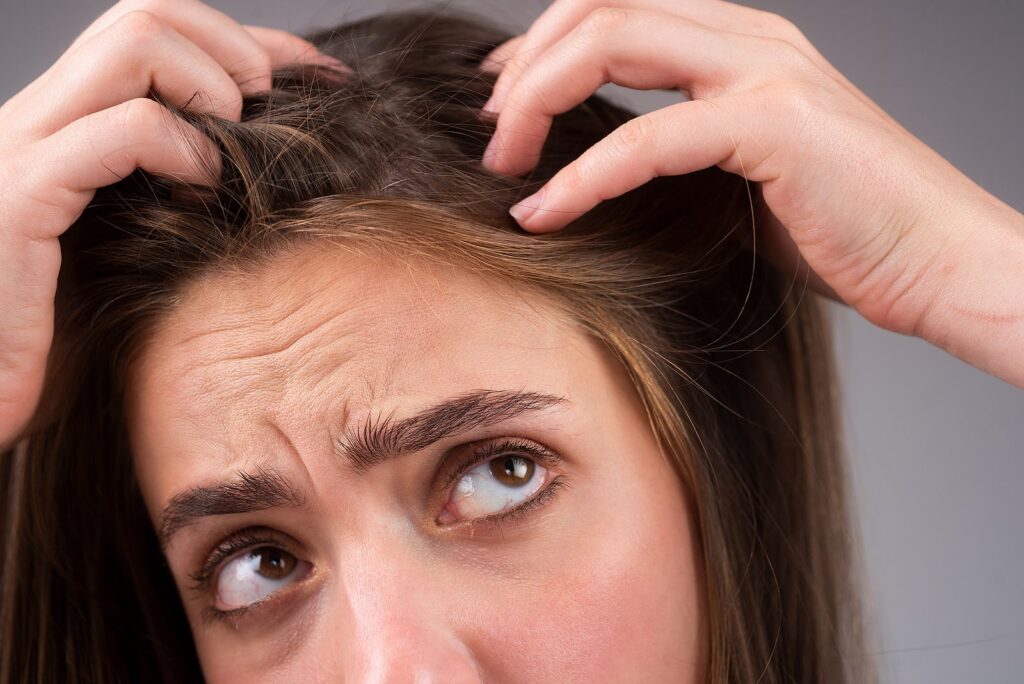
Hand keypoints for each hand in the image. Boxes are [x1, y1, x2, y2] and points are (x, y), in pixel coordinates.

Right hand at [0, 0, 346, 448]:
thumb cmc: (59, 339)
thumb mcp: (130, 249)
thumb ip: (175, 197)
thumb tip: (256, 179)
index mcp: (68, 127)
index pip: (161, 34)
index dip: (251, 41)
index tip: (323, 73)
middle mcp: (42, 120)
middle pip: (147, 14)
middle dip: (238, 46)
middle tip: (276, 108)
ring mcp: (25, 149)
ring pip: (134, 43)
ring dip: (213, 86)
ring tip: (232, 151)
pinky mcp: (21, 196)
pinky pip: (123, 130)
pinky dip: (184, 148)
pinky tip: (205, 191)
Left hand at [479, 0, 1023, 387]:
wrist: (937, 261)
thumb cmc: (842, 229)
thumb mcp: (739, 176)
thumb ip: (678, 153)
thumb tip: (597, 173)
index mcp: (740, 42)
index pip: (616, 10)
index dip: (544, 48)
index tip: (502, 105)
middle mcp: (750, 38)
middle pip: (601, 7)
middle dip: (527, 66)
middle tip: (491, 135)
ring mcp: (765, 71)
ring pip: (614, 42)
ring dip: (537, 100)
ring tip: (501, 162)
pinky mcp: (775, 124)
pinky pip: (649, 138)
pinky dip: (583, 177)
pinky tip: (543, 215)